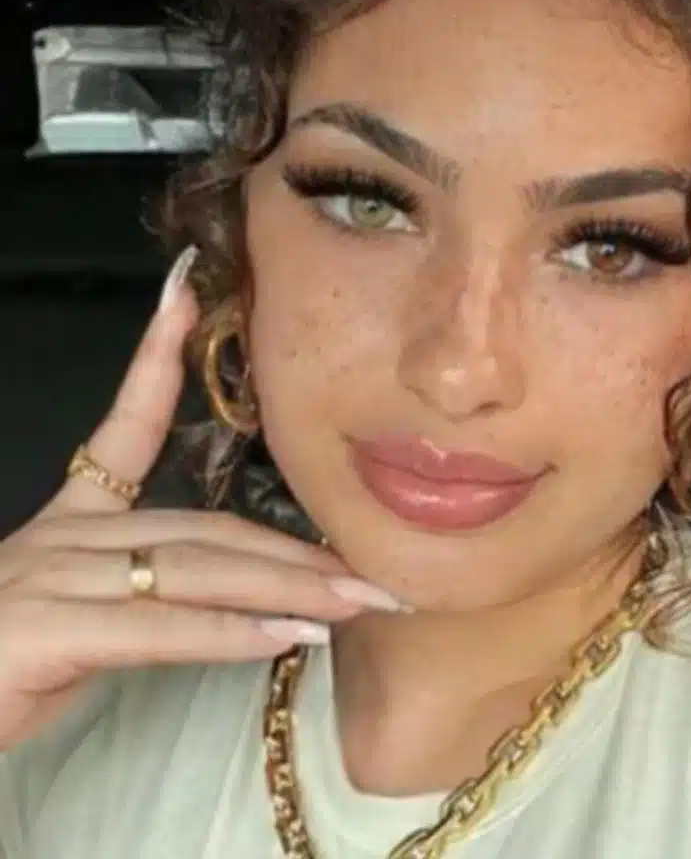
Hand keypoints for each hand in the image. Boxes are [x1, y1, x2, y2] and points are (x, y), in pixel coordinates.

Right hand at [0, 249, 400, 750]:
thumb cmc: (0, 676)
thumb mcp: (80, 620)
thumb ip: (146, 594)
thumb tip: (242, 599)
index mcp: (72, 523)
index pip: (124, 428)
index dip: (156, 359)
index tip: (185, 293)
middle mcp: (65, 536)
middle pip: (206, 527)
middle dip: (296, 550)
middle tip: (374, 569)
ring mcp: (52, 575)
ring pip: (196, 568)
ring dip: (286, 586)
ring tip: (358, 599)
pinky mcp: (42, 629)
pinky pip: (156, 626)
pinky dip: (227, 632)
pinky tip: (285, 635)